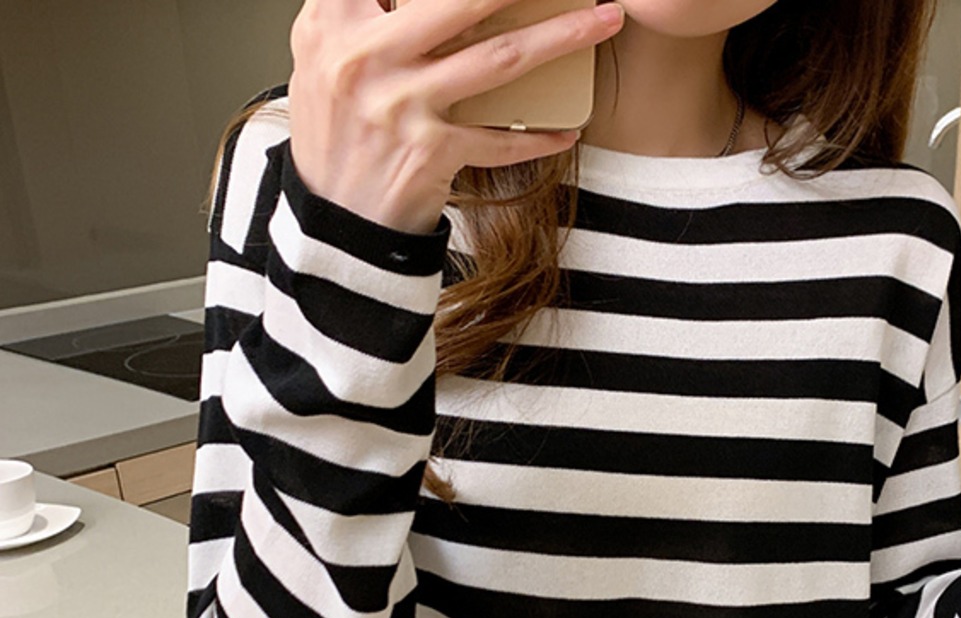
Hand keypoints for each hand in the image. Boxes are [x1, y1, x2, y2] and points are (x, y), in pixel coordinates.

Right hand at [287, 0, 624, 234]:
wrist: (334, 216)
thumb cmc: (336, 130)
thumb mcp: (321, 52)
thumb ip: (353, 8)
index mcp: (336, 20)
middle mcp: (368, 57)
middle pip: (464, 0)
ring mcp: (403, 105)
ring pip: (498, 58)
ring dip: (561, 38)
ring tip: (603, 20)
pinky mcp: (431, 152)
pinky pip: (499, 140)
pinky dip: (537, 138)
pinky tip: (566, 130)